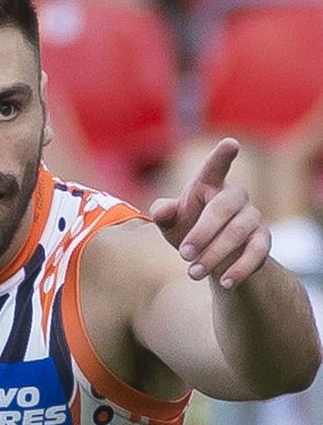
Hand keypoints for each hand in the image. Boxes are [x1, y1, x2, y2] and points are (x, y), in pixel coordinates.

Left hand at [149, 138, 270, 288]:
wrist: (214, 259)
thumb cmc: (188, 230)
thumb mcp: (170, 223)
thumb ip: (162, 213)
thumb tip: (161, 211)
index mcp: (209, 185)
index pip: (215, 167)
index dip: (223, 155)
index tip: (231, 143)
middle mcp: (234, 196)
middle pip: (222, 207)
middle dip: (202, 232)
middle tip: (183, 254)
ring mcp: (252, 217)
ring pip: (238, 232)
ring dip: (214, 255)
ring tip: (193, 273)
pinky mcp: (263, 240)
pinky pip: (257, 253)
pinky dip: (240, 268)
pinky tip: (225, 282)